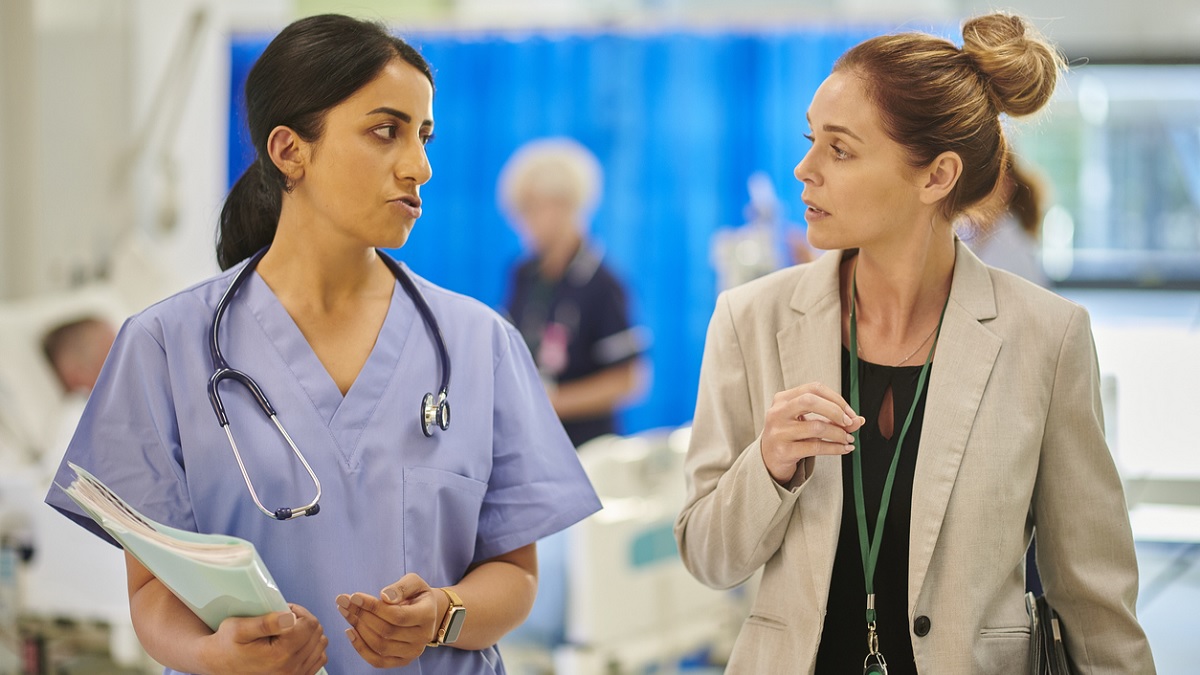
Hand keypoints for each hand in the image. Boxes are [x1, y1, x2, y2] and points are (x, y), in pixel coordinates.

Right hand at [204, 604, 327, 674]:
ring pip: (321, 644)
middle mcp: (291, 669)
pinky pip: (319, 658)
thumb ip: (266, 622)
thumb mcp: (238, 628)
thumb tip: (290, 617)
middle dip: (303, 621)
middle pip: (317, 633)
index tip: (283, 610)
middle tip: (284, 619)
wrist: (218, 665)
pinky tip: (295, 643)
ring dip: (308, 633)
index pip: (310, 624)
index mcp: (279, 655)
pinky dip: (312, 647)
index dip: (299, 611)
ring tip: (288, 631)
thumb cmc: (226, 644)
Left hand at [337, 573, 439, 667]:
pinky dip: (360, 648)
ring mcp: (412, 652)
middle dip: (361, 615)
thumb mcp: (414, 583)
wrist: (424, 612)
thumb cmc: (416, 594)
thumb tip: (385, 597)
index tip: (354, 596)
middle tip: (344, 602)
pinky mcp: (401, 661)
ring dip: (358, 628)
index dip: (374, 607)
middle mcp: (423, 637)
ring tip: (346, 612)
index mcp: (428, 616)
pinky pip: (377, 660)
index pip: (397, 615)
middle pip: (386, 631)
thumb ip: (401, 587)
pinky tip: (350, 631)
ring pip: (380, 645)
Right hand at [761, 382, 864, 483]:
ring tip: (848, 439)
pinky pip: (816, 447)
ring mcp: (779, 432)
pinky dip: (835, 448)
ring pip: (816, 427)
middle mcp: (778, 412)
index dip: (836, 398)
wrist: (769, 459)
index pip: (814, 388)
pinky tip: (844, 449)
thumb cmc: (791, 434)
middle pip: (810, 401)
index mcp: (783, 399)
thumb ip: (832, 418)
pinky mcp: (784, 451)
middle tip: (848, 423)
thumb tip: (858, 420)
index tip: (850, 413)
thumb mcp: (808, 421)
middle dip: (835, 410)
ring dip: (839, 433)